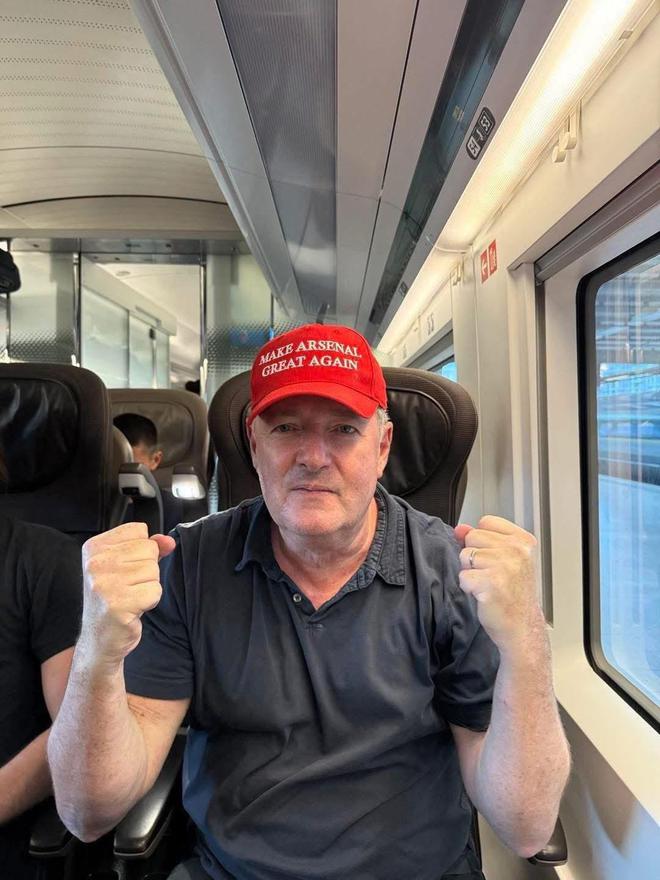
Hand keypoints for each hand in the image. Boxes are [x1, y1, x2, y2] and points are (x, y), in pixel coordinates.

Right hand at [79, 522, 175, 668]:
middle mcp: (95, 563)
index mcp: (94, 548)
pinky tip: (134, 609)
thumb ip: (149, 548)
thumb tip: (169, 541)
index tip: (125, 569)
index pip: (138, 530)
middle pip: (148, 549)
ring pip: (153, 570)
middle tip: (129, 587)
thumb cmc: (115, 599)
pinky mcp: (117, 604)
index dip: (141, 551)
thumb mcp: (127, 566)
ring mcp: (103, 584)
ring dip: (149, 586)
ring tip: (130, 597)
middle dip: (147, 570)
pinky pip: (154, 590)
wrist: (100, 639)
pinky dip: (150, 601)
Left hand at [454, 516, 543, 651]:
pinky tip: (484, 595)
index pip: (486, 522)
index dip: (483, 541)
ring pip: (465, 556)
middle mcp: (516, 550)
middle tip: (492, 575)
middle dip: (474, 556)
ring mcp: (505, 566)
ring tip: (488, 584)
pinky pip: (463, 576)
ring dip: (471, 572)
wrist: (522, 626)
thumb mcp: (504, 560)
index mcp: (523, 541)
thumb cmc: (514, 594)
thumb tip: (460, 528)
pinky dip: (468, 587)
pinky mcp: (491, 583)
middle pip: (472, 537)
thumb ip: (481, 540)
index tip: (495, 557)